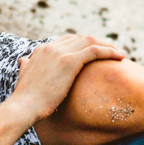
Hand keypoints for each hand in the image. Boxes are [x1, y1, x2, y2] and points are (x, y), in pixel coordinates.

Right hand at [9, 35, 125, 121]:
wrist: (23, 106)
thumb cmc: (25, 99)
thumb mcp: (24, 76)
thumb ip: (26, 66)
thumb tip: (24, 61)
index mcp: (42, 50)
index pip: (68, 40)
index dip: (84, 45)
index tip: (96, 53)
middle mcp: (51, 47)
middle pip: (82, 38)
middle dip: (99, 43)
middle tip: (112, 52)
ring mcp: (60, 53)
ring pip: (91, 41)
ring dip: (108, 46)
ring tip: (119, 54)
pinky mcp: (70, 61)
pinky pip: (95, 51)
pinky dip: (109, 51)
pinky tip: (120, 57)